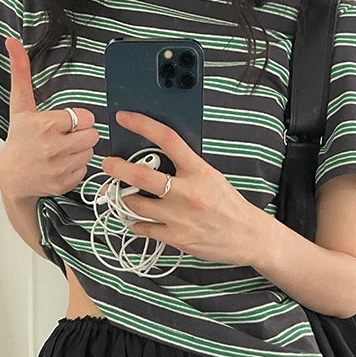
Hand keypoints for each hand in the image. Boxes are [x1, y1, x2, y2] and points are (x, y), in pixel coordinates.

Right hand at [0, 37, 99, 201]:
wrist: (11, 176)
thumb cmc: (18, 139)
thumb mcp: (20, 106)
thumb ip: (20, 73)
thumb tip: (12, 41)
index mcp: (47, 125)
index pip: (85, 117)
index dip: (77, 119)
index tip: (63, 123)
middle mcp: (54, 147)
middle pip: (92, 135)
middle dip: (81, 134)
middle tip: (64, 137)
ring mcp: (59, 167)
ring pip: (90, 152)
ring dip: (80, 150)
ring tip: (61, 150)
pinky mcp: (64, 183)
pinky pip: (85, 169)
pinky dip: (76, 167)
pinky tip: (60, 164)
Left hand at [100, 111, 263, 266]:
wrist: (247, 236)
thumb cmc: (228, 205)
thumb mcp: (210, 176)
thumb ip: (184, 167)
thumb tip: (154, 157)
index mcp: (198, 171)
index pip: (167, 139)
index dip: (142, 124)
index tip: (124, 118)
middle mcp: (187, 193)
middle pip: (140, 176)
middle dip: (116, 168)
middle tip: (108, 164)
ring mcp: (179, 217)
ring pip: (135, 204)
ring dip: (122, 197)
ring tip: (120, 193)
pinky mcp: (176, 238)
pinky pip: (143, 228)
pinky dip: (134, 222)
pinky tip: (135, 218)